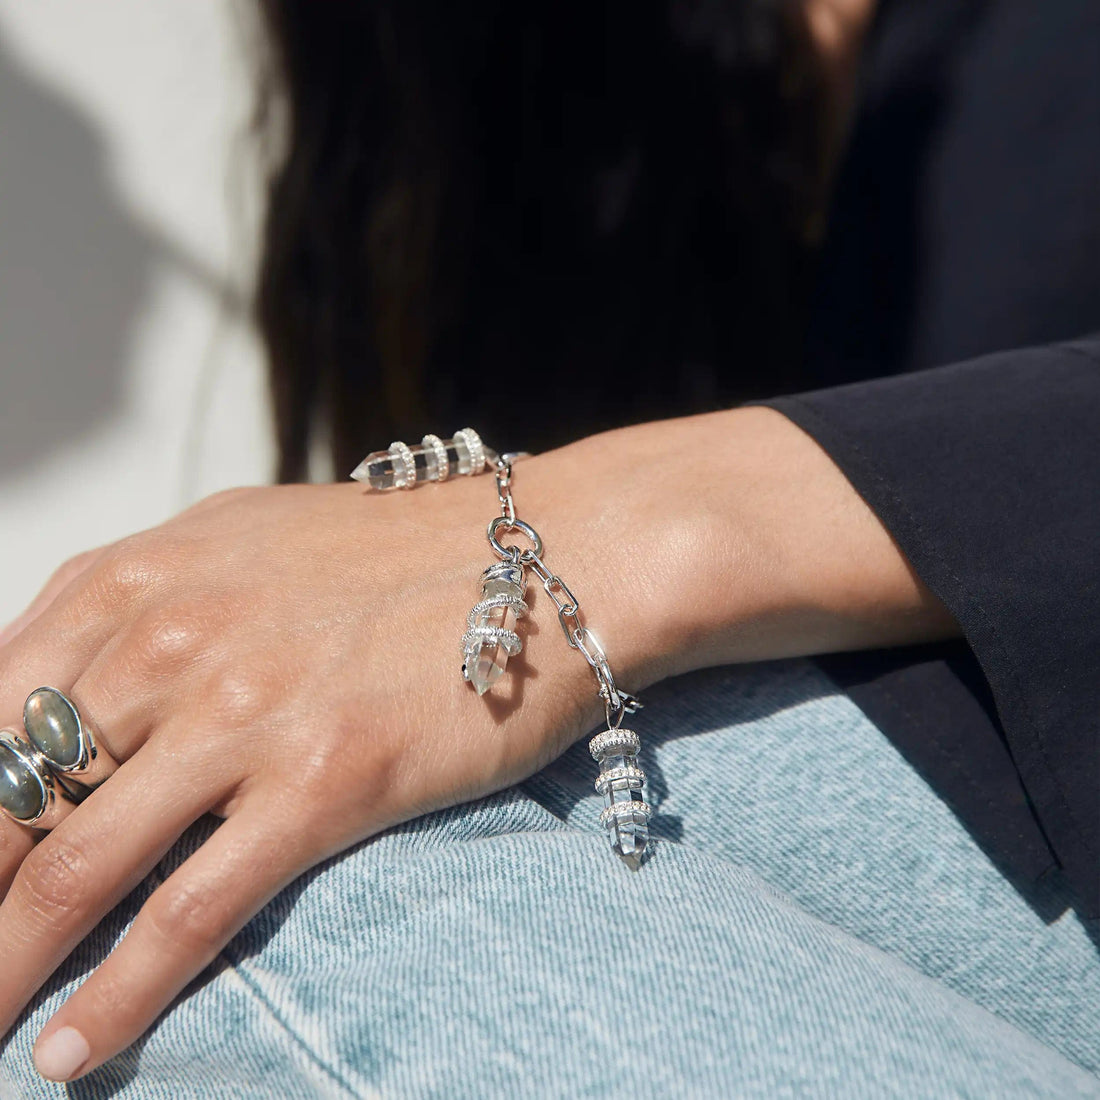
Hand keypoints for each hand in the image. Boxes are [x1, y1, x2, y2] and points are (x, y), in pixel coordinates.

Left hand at [0, 408, 955, 1081]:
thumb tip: (49, 687)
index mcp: (140, 580)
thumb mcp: (239, 545)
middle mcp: (172, 642)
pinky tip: (73, 1054)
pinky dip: (119, 995)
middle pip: (5, 800)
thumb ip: (137, 605)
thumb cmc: (397, 554)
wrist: (545, 558)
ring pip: (71, 870)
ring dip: (0, 971)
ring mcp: (245, 714)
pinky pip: (191, 912)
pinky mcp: (324, 782)